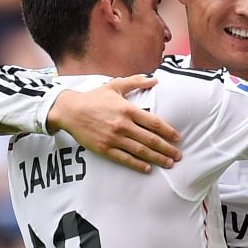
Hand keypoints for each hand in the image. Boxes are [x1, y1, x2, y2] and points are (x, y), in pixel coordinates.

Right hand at [47, 75, 180, 172]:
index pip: (154, 123)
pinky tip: (148, 168)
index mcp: (127, 109)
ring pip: (140, 151)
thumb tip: (155, 80)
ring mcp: (113, 138)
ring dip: (157, 158)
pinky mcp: (104, 148)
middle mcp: (122, 125)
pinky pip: (125, 159)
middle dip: (167, 148)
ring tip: (169, 163)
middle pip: (150, 139)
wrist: (69, 111)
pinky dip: (138, 164)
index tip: (177, 138)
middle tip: (178, 155)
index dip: (168, 131)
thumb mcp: (115, 85)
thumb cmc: (94, 97)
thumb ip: (136, 82)